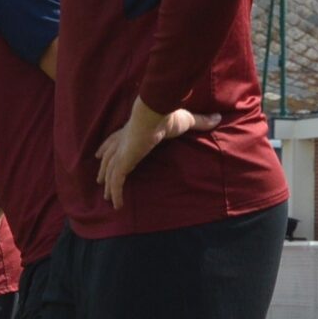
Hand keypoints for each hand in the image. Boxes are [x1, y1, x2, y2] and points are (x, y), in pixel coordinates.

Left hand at [94, 100, 221, 207]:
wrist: (156, 113)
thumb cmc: (167, 115)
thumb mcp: (185, 120)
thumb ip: (200, 121)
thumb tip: (218, 118)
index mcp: (131, 131)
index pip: (115, 141)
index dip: (107, 147)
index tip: (99, 155)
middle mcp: (122, 142)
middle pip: (107, 158)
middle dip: (103, 170)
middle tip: (100, 180)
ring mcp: (121, 153)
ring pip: (109, 173)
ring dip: (108, 186)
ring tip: (107, 198)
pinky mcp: (123, 163)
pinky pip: (116, 182)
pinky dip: (116, 194)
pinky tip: (116, 205)